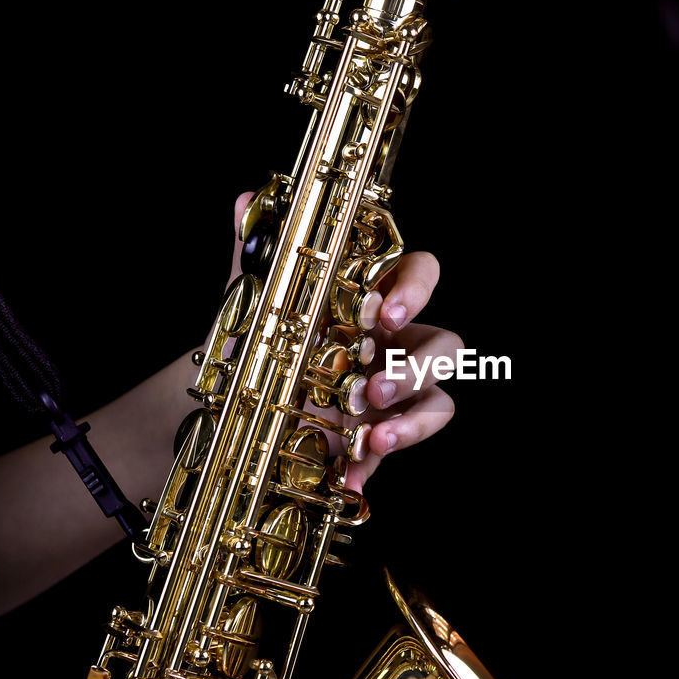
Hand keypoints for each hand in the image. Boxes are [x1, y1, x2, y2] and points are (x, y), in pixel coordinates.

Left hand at [231, 192, 459, 492]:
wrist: (232, 403)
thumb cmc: (260, 342)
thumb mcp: (254, 301)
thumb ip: (255, 255)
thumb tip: (244, 203)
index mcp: (376, 297)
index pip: (421, 275)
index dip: (416, 289)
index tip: (385, 313)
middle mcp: (396, 342)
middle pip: (445, 344)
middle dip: (418, 366)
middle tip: (377, 387)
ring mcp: (395, 393)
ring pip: (439, 399)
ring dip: (413, 420)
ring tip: (373, 437)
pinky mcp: (382, 435)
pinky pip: (400, 446)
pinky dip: (377, 464)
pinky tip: (350, 475)